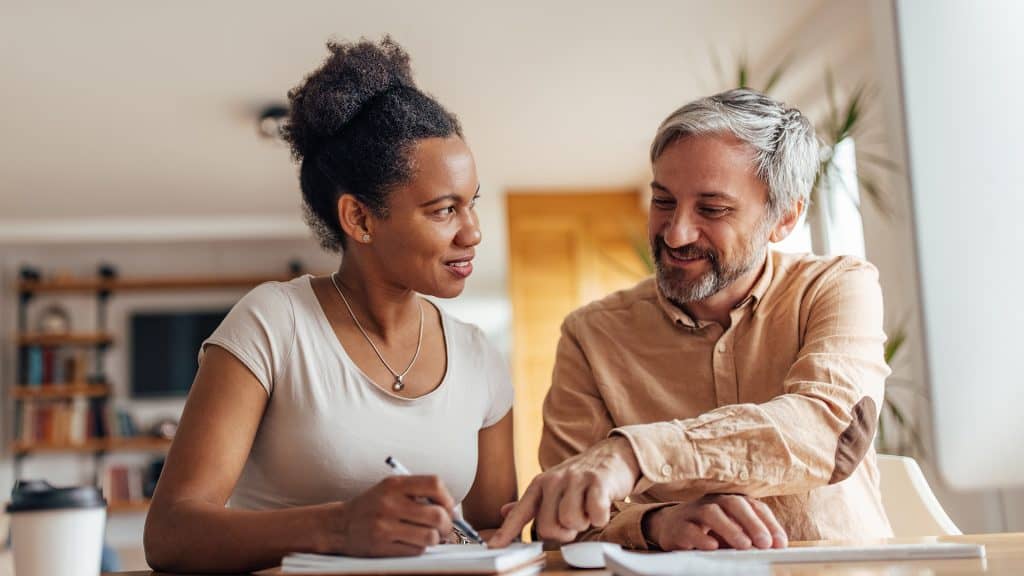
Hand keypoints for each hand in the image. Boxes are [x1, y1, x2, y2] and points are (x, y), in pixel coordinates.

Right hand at [320, 476, 453, 556]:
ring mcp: (385, 526)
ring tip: (428, 536)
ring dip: (434, 539)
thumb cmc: (372, 506)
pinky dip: (420, 548)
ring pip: (430, 536)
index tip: (447, 507)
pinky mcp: (382, 546)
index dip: (447, 497)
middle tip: (444, 527)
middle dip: (446, 524)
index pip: (434, 484)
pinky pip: (416, 550)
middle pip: (437, 515)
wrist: (339, 525)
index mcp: (394, 484)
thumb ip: (418, 493)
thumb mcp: (390, 489)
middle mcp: (390, 503)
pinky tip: (412, 542)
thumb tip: (452, 510)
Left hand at [489, 437, 639, 546]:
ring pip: (569, 521)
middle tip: (573, 522)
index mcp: (540, 484)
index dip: (507, 531)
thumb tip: (503, 512)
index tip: (494, 546)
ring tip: (586, 511)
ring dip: (582, 524)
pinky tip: (600, 508)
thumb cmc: (580, 477)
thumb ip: (530, 503)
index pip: (520, 512)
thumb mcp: (552, 487)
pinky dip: (599, 518)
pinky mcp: (598, 481)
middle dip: (563, 532)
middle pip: (547, 526)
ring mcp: (576, 479)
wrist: (611, 455)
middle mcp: (554, 480)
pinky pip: (595, 513)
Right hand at [643, 495, 787, 550]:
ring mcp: (693, 512)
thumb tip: (771, 546)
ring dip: (729, 528)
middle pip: (733, 503)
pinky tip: (713, 546)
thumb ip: (748, 535)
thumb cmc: (706, 530)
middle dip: (751, 523)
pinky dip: (701, 538)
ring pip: (711, 513)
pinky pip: (689, 529)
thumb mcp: (730, 531)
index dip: (768, 523)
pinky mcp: (677, 526)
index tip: (780, 543)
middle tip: (765, 543)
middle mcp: (712, 502)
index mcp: (729, 501)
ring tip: (744, 545)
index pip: (752, 506)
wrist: (668, 527)